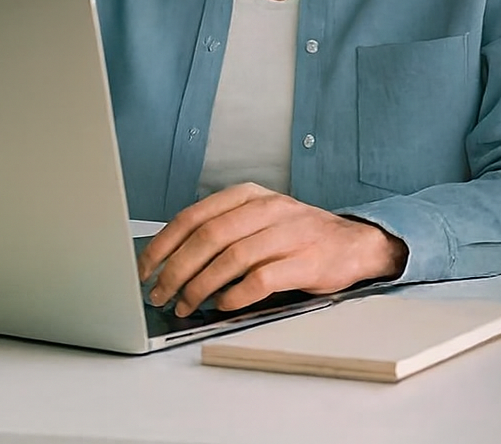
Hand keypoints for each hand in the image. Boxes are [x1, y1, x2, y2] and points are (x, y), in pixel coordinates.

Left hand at [137, 182, 408, 315]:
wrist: (355, 244)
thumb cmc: (298, 236)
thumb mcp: (259, 219)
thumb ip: (222, 230)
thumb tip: (169, 261)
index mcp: (251, 196)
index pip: (195, 215)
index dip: (164, 244)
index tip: (145, 268)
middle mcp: (269, 209)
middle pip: (210, 237)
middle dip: (177, 269)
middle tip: (160, 293)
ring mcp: (290, 234)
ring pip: (232, 258)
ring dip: (200, 287)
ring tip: (186, 304)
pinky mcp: (306, 262)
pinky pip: (261, 280)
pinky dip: (235, 295)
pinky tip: (222, 305)